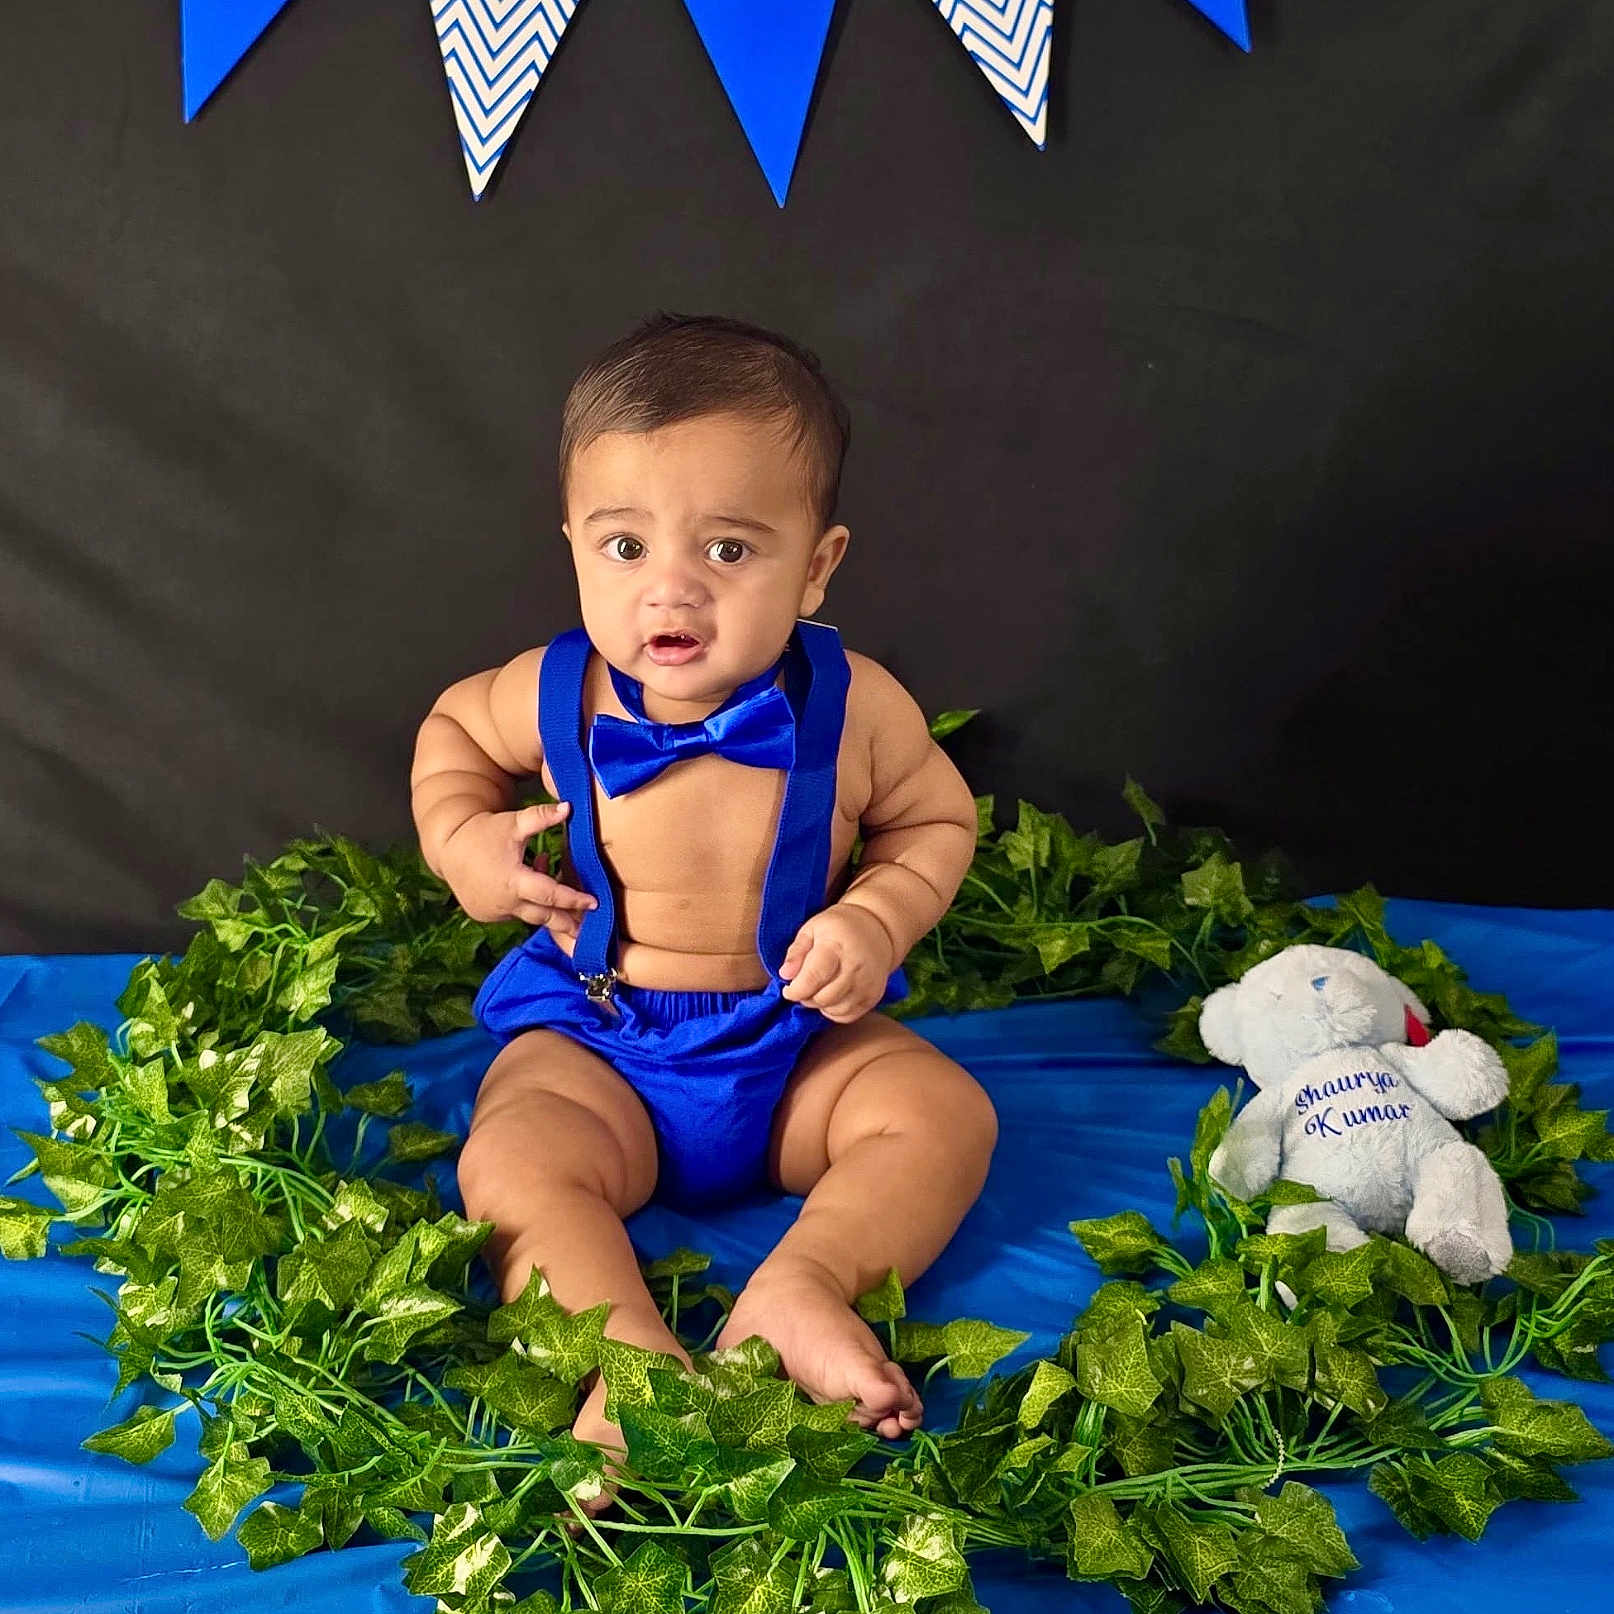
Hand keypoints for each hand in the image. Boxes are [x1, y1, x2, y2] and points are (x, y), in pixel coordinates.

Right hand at [438, 802, 598, 934]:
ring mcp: (495, 913)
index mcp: (514, 881)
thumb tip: (568, 807)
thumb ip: (541, 817)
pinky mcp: (487, 915)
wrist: (448, 848)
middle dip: (567, 923)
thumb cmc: (483, 832)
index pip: (551, 896)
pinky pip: (515, 913)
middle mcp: (505, 903)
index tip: (595, 903)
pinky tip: (534, 887)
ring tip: (568, 904)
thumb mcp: (513, 823)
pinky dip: (527, 905)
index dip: (574, 900)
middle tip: (588, 928)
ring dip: (548, 910)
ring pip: (530, 915)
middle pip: (544, 917)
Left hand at [778, 903, 896, 1023]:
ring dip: (820, 1004)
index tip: (788, 989)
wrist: (876, 928)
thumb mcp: (811, 929)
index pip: (812, 978)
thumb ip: (796, 952)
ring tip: (819, 987)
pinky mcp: (873, 996)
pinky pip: (846, 1015)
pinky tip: (833, 994)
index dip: (795, 990)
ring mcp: (867, 984)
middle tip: (804, 985)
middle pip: (822, 998)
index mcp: (836, 948)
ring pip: (833, 1009)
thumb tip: (785, 975)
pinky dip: (834, 1010)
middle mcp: (855, 968)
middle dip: (806, 997)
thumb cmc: (838, 928)